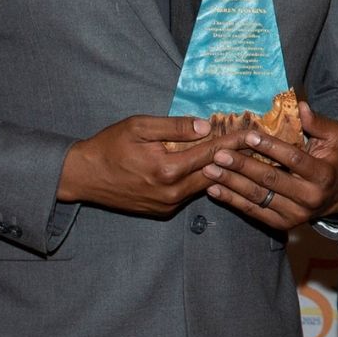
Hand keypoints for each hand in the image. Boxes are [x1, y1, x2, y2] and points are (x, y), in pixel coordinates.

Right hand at [57, 115, 239, 213]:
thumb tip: (206, 126)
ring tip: (239, 155)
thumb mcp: (139, 127)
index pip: (211, 153)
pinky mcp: (162, 210)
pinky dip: (202, 179)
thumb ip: (174, 127)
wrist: (83, 176)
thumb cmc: (109, 146)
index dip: (234, 141)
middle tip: (255, 145)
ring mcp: (168, 205)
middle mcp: (172, 192)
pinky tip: (212, 167)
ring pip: (205, 186)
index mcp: (168, 170)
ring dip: (221, 170)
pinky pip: (190, 193)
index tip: (254, 134)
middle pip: (215, 173)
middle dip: (234, 158)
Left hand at [204, 102, 337, 229]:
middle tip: (219, 153)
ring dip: (230, 183)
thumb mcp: (335, 137)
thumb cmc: (332, 160)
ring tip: (210, 170)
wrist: (337, 196)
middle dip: (242, 165)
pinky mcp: (281, 223)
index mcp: (322, 174)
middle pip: (270, 179)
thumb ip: (318, 123)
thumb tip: (300, 107)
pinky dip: (231, 200)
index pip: (293, 159)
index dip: (270, 147)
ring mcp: (295, 214)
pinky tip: (213, 190)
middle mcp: (309, 197)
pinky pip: (253, 211)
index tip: (248, 135)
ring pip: (258, 196)